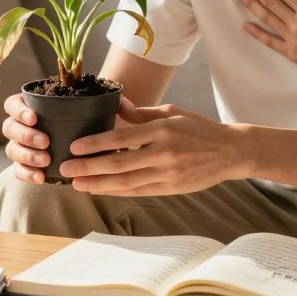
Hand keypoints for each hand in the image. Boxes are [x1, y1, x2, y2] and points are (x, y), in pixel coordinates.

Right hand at [2, 93, 138, 182]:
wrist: (89, 148)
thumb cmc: (91, 124)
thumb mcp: (99, 111)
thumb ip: (111, 105)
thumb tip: (124, 104)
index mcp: (33, 106)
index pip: (13, 104)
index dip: (19, 110)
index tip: (35, 117)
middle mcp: (23, 126)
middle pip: (9, 127)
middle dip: (26, 135)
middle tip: (45, 142)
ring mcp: (22, 147)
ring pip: (12, 149)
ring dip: (27, 155)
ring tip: (46, 160)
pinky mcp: (27, 166)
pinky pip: (19, 171)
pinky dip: (27, 174)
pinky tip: (41, 178)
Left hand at [58, 104, 250, 195]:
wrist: (230, 152)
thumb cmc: (198, 128)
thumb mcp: (171, 112)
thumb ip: (141, 112)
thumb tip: (116, 104)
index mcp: (162, 130)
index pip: (122, 139)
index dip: (96, 144)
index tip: (76, 147)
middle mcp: (164, 154)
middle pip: (119, 164)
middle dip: (89, 168)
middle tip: (66, 169)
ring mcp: (168, 174)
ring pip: (127, 182)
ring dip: (99, 184)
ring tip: (78, 184)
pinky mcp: (171, 188)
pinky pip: (139, 191)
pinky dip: (118, 191)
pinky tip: (101, 189)